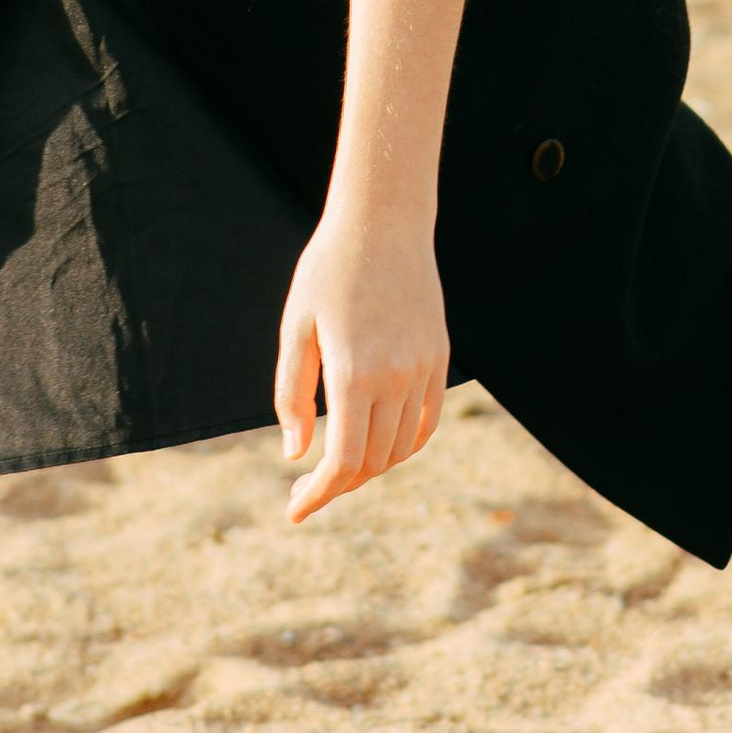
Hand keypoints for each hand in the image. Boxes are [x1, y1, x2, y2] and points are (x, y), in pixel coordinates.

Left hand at [273, 197, 451, 526]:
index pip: (343, 462)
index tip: (294, 510)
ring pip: (400, 448)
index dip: (319, 494)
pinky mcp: (439, 357)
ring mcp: (423, 368)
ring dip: (369, 468)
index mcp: (355, 373)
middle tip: (305, 488)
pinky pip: (426, 422)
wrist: (384, 221)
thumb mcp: (297, 329)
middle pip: (372, 462)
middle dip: (337, 485)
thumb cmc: (328, 271)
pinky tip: (377, 447)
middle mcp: (396, 376)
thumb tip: (296, 456)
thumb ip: (292, 396)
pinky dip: (403, 446)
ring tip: (336, 466)